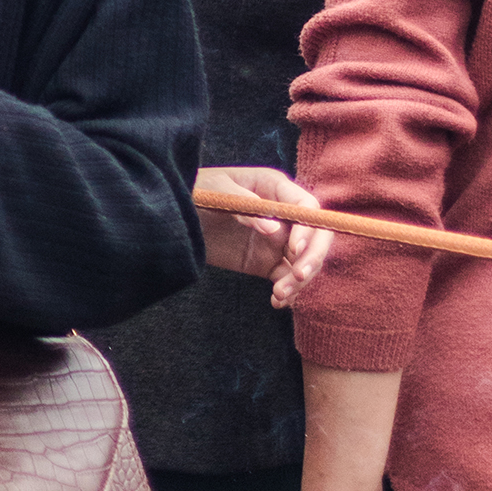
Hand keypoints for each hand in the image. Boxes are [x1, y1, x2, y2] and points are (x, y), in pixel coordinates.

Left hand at [196, 166, 333, 309]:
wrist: (176, 216)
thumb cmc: (198, 192)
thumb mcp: (217, 192)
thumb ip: (246, 207)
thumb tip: (274, 229)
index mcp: (275, 189)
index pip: (307, 208)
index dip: (308, 229)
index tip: (293, 250)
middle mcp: (283, 215)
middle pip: (316, 237)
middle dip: (312, 258)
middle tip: (297, 277)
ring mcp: (277, 240)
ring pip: (304, 261)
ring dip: (300, 281)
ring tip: (279, 295)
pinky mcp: (267, 261)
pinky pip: (287, 278)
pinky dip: (289, 292)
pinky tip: (277, 301)